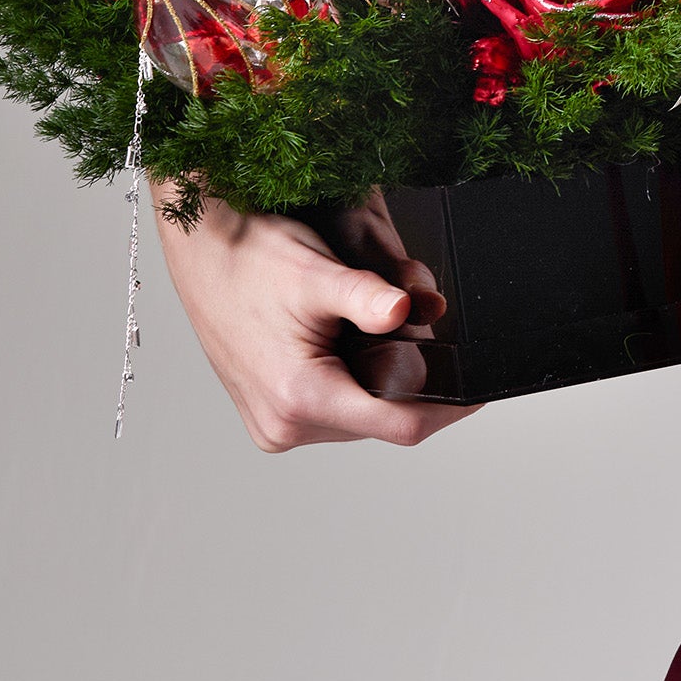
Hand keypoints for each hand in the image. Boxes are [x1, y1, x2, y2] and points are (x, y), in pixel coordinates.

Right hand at [153, 186, 478, 450]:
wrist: (202, 253)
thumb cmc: (250, 258)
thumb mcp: (317, 273)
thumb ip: (368, 297)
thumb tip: (414, 308)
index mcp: (300, 399)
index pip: (400, 424)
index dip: (447, 407)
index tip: (478, 389)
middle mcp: (285, 426)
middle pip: (381, 421)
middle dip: (409, 384)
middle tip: (421, 334)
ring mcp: (274, 426)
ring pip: (359, 417)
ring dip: (379, 383)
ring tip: (372, 332)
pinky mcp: (270, 416)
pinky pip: (332, 410)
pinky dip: (351, 383)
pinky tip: (344, 345)